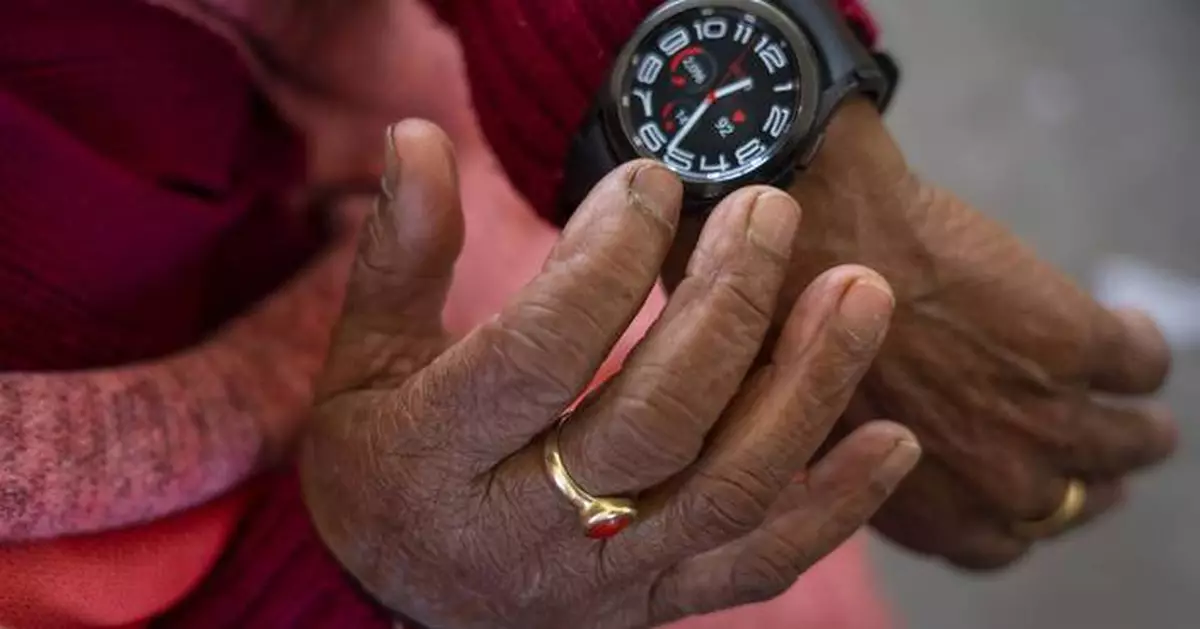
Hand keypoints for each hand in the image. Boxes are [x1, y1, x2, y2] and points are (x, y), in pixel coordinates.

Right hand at [300, 121, 919, 628]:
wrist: (400, 598)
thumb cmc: (384, 463)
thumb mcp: (363, 359)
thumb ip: (401, 255)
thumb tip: (418, 139)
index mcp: (436, 457)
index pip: (539, 354)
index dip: (605, 261)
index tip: (656, 182)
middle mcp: (524, 531)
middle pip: (654, 421)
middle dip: (726, 307)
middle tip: (767, 212)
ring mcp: (603, 579)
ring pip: (726, 492)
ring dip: (806, 388)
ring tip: (858, 293)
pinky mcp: (655, 604)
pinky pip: (757, 566)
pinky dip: (834, 507)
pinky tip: (893, 439)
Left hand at [662, 99, 1177, 569]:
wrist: (818, 237)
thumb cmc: (795, 320)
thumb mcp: (825, 430)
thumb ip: (873, 456)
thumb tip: (898, 446)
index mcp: (927, 512)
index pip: (1000, 542)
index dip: (1014, 508)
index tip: (1021, 473)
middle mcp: (996, 485)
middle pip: (1078, 501)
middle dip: (1085, 470)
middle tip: (1085, 428)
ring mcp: (1044, 417)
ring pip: (1134, 440)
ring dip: (1137, 419)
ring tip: (1125, 388)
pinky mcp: (1077, 344)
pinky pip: (1144, 364)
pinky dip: (1141, 345)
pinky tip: (1121, 325)